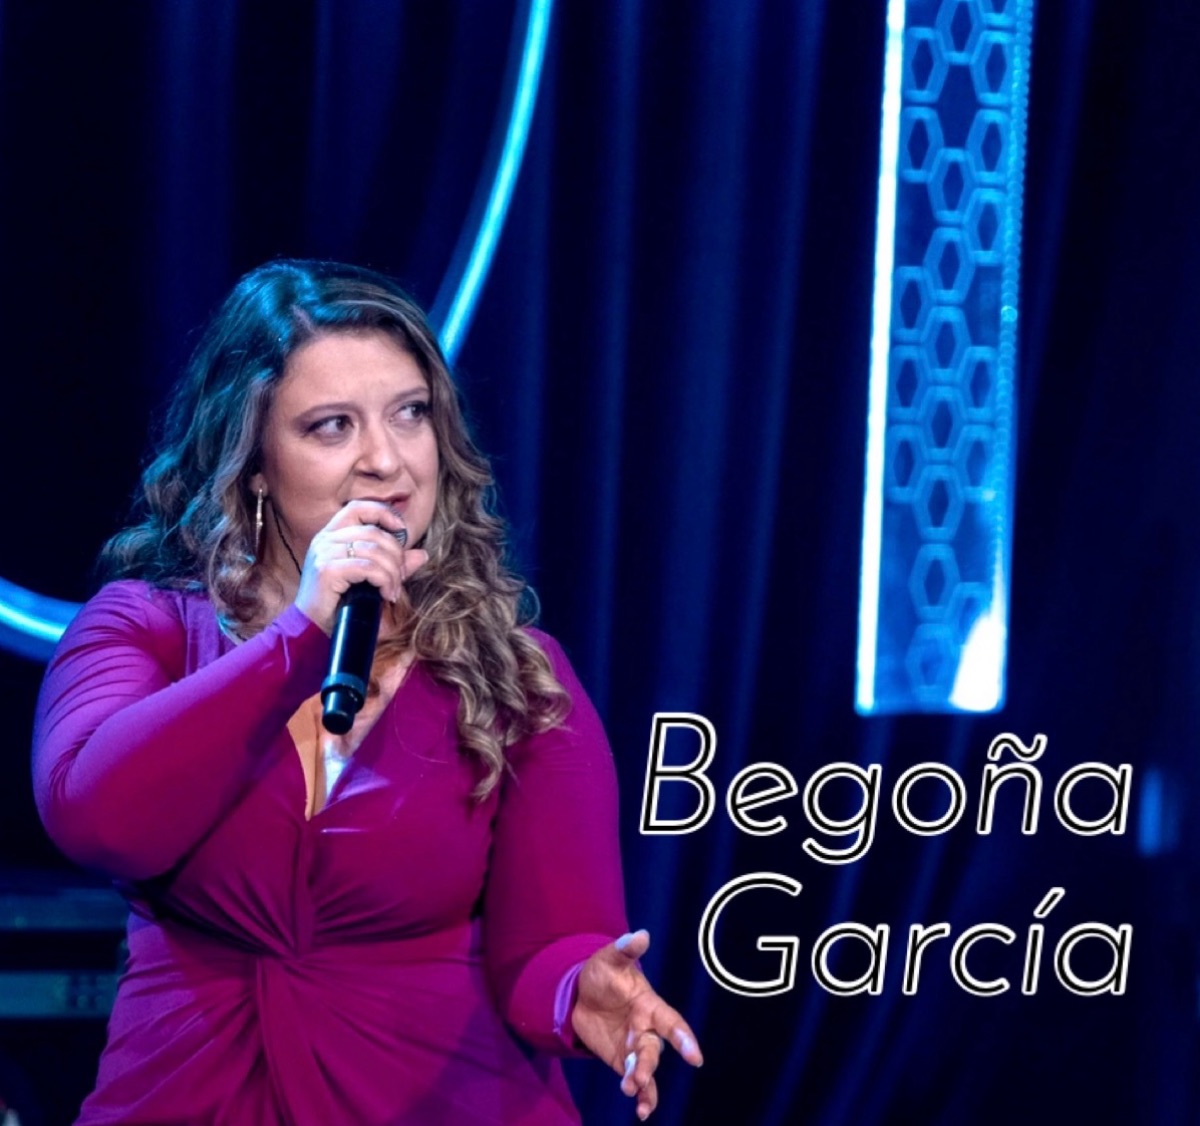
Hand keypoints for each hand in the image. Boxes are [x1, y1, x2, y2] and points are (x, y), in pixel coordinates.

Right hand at [293, 500, 428, 633]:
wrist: (310, 629)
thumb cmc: (338, 604)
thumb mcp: (369, 580)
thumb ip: (392, 564)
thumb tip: (421, 555)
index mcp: (331, 535)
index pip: (358, 507)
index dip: (383, 513)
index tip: (402, 530)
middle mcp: (325, 539)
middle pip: (373, 532)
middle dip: (396, 554)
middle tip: (401, 577)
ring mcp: (324, 553)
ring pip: (373, 550)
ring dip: (392, 572)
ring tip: (393, 590)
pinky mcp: (327, 570)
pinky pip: (367, 567)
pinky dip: (384, 580)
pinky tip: (386, 595)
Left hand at [572, 930, 702, 1120]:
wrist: (583, 994)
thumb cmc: (603, 973)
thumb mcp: (609, 959)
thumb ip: (625, 950)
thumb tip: (641, 935)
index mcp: (650, 1005)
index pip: (671, 1021)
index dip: (683, 1038)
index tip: (695, 1056)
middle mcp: (647, 1029)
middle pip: (654, 1050)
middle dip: (646, 1064)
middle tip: (636, 1076)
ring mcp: (636, 1047)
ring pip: (646, 1068)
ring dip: (641, 1081)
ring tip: (631, 1090)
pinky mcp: (623, 1061)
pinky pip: (638, 1082)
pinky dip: (643, 1097)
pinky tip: (642, 1111)